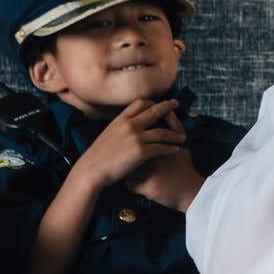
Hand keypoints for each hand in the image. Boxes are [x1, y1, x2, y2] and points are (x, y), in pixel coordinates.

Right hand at [69, 99, 185, 191]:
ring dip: (174, 134)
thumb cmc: (97, 157)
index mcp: (120, 120)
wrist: (90, 170)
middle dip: (168, 107)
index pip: (139, 103)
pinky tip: (176, 150)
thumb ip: (119, 129)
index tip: (159, 105)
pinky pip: (161, 148)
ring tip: (182, 137)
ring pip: (162, 132)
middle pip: (154, 111)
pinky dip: (170, 148)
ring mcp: (135, 138)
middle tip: (176, 105)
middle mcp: (129, 125)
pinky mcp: (140, 152)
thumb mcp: (107, 134)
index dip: (152, 103)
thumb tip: (126, 128)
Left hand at [125, 114, 205, 211]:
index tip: (134, 147)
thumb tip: (169, 113)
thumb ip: (176, 127)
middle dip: (127, 156)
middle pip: (129, 153)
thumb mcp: (184, 146)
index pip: (137, 139)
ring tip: (131, 173)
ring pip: (127, 169)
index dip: (132, 143)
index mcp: (159, 146)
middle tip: (127, 159)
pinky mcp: (147, 188)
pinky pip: (129, 184)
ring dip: (127, 171)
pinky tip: (136, 184)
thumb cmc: (186, 168)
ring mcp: (150, 174)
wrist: (192, 192)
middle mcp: (153, 158)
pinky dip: (130, 184)